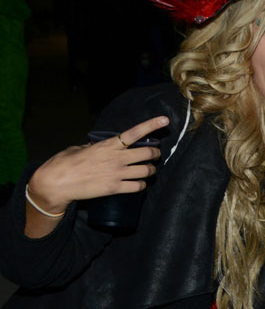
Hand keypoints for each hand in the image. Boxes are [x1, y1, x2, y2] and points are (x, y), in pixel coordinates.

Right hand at [27, 115, 167, 214]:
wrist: (56, 184)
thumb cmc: (64, 163)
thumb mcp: (79, 148)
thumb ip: (95, 146)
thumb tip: (100, 146)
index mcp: (108, 145)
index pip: (134, 133)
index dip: (151, 125)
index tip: (164, 120)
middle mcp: (116, 158)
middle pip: (148, 153)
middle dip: (156, 153)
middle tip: (155, 155)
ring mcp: (117, 174)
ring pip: (147, 171)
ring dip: (151, 170)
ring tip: (149, 170)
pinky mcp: (115, 188)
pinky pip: (138, 186)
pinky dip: (142, 184)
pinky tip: (139, 183)